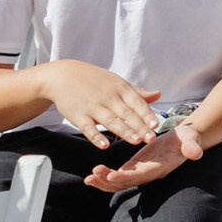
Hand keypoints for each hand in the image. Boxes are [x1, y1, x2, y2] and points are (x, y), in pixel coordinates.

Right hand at [44, 62, 163, 150]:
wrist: (63, 76)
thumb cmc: (94, 80)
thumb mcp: (117, 82)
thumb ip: (137, 92)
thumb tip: (158, 95)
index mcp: (120, 88)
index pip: (137, 103)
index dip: (147, 114)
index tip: (156, 125)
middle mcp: (108, 97)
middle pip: (127, 114)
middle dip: (140, 127)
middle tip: (151, 139)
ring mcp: (93, 107)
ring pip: (111, 121)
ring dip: (124, 132)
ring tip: (136, 141)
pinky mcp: (78, 116)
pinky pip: (88, 128)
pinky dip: (96, 137)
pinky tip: (105, 145)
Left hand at [84, 121, 206, 191]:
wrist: (185, 139)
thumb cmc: (188, 138)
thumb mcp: (191, 139)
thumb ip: (192, 146)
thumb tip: (196, 153)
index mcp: (160, 168)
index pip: (142, 175)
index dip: (127, 177)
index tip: (112, 176)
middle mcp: (148, 173)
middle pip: (126, 183)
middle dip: (109, 182)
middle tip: (93, 176)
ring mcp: (141, 171)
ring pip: (120, 182)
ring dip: (104, 181)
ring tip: (89, 178)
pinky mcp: (135, 166)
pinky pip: (118, 175)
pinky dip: (106, 175)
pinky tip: (94, 173)